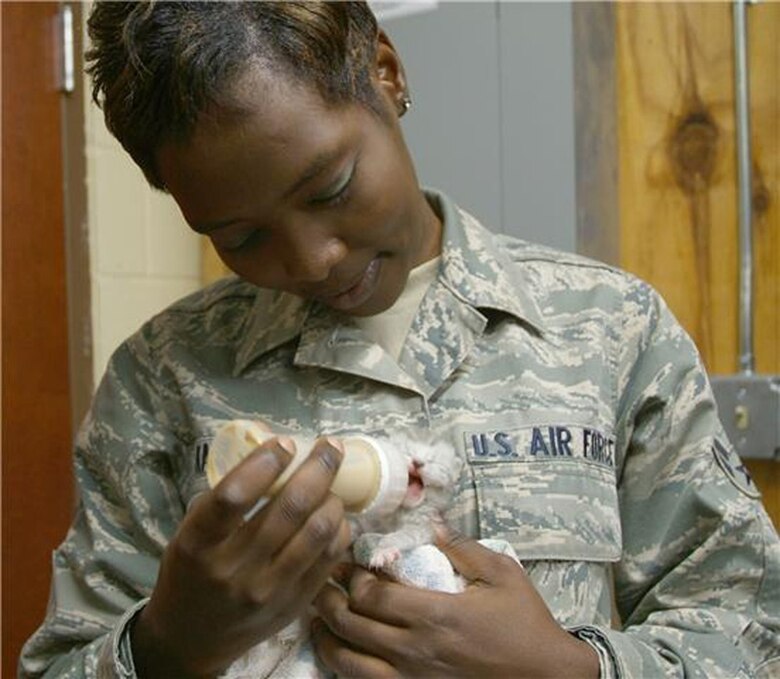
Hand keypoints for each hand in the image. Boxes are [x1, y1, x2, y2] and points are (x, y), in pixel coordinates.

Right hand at [132, 436, 351, 677]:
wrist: (188, 642)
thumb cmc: (189, 574)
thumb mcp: (187, 535)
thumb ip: (222, 501)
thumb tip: (270, 456)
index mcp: (198, 545)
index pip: (234, 496)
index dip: (265, 462)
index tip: (285, 442)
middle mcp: (234, 569)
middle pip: (289, 509)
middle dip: (318, 468)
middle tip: (330, 446)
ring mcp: (268, 591)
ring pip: (318, 532)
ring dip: (333, 498)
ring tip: (332, 484)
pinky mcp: (293, 605)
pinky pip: (329, 558)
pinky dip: (339, 529)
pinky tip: (335, 515)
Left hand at [311, 533, 598, 677]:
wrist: (545, 677)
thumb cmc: (524, 623)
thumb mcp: (503, 574)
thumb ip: (464, 547)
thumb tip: (433, 523)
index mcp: (435, 614)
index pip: (372, 594)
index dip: (349, 576)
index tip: (341, 559)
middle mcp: (415, 649)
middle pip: (352, 625)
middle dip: (328, 600)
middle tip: (320, 581)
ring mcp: (412, 678)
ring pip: (350, 663)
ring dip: (327, 638)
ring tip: (318, 619)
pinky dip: (344, 669)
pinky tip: (339, 653)